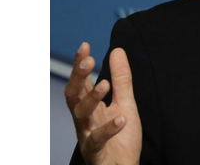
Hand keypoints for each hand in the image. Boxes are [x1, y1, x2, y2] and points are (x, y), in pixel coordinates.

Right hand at [64, 43, 141, 163]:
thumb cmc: (122, 139)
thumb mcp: (125, 104)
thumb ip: (121, 80)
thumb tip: (117, 50)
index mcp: (90, 108)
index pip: (80, 83)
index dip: (80, 65)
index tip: (84, 46)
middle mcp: (84, 120)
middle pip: (73, 97)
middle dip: (78, 78)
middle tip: (88, 62)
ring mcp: (87, 136)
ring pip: (81, 116)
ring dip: (91, 99)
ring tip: (104, 84)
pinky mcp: (96, 153)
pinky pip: (97, 140)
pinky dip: (108, 130)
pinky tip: (121, 120)